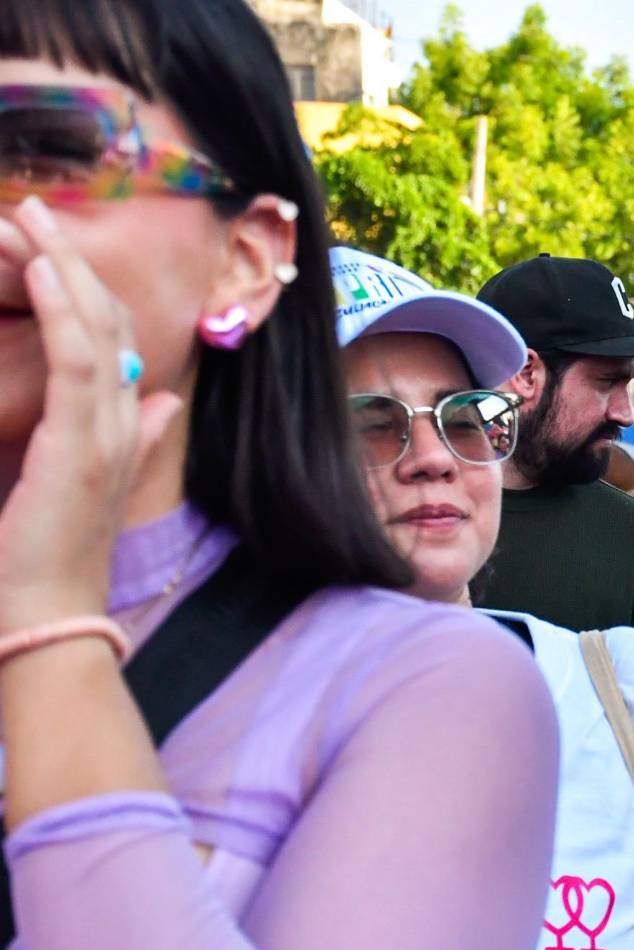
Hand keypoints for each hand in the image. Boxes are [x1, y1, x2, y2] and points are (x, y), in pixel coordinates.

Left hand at [0, 198, 183, 633]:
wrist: (48, 615)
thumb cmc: (48, 561)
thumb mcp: (81, 485)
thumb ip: (132, 439)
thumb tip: (161, 402)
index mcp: (120, 431)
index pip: (114, 342)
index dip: (87, 290)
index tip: (50, 246)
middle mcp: (122, 425)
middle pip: (110, 323)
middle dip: (72, 262)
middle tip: (38, 210)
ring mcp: (106, 433)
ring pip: (95, 330)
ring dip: (61, 268)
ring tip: (31, 218)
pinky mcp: (80, 443)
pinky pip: (79, 359)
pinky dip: (63, 309)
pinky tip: (39, 269)